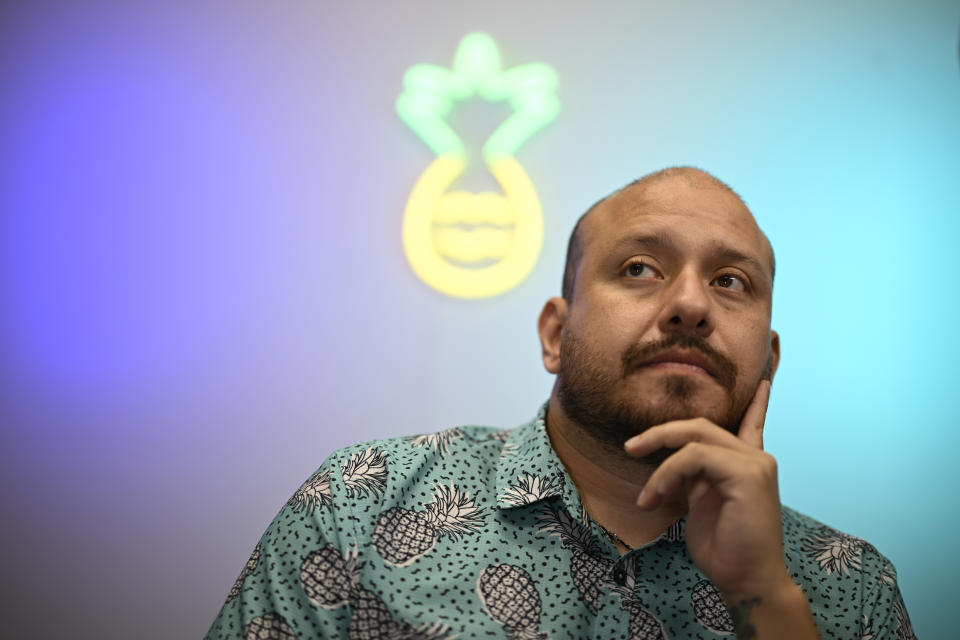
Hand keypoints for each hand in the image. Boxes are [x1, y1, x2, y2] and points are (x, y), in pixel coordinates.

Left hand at [624, 380, 791, 601]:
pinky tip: (658, 496)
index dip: (757, 403)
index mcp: (747, 464)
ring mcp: (755, 463)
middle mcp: (755, 458)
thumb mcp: (702, 504)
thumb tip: (675, 464)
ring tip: (647, 496)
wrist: (746, 581)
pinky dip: (668, 473)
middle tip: (630, 447)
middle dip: (660, 433)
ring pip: (694, 437)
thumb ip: (695, 478)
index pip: (752, 423)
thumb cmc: (724, 550)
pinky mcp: (748, 473)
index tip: (762, 382)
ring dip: (660, 463)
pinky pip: (695, 456)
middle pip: (701, 425)